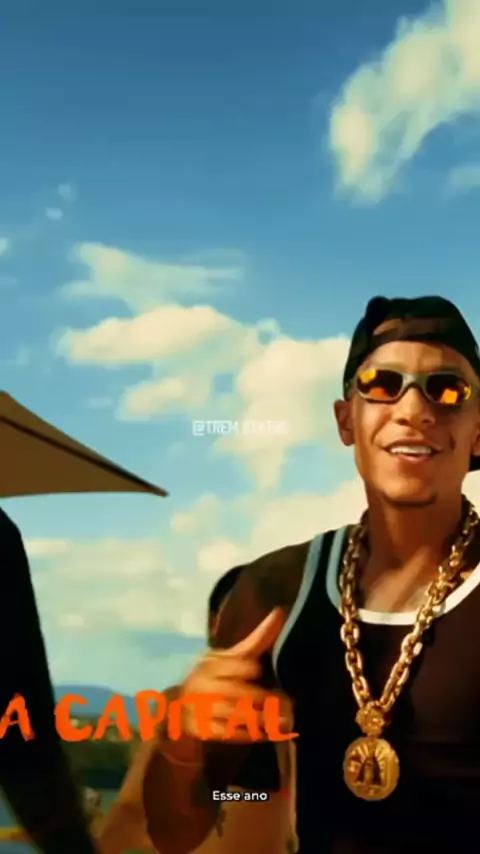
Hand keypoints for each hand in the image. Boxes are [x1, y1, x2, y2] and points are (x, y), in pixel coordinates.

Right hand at [179, 609, 291, 742]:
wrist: (179, 707)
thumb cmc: (214, 676)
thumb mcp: (231, 656)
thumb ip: (257, 639)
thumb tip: (280, 611)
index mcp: (211, 662)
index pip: (232, 664)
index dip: (247, 669)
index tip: (259, 672)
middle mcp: (203, 683)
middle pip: (235, 691)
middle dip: (262, 698)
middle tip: (288, 705)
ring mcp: (201, 708)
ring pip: (235, 714)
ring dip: (261, 719)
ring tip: (284, 721)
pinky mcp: (203, 730)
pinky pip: (229, 733)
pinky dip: (248, 734)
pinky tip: (265, 734)